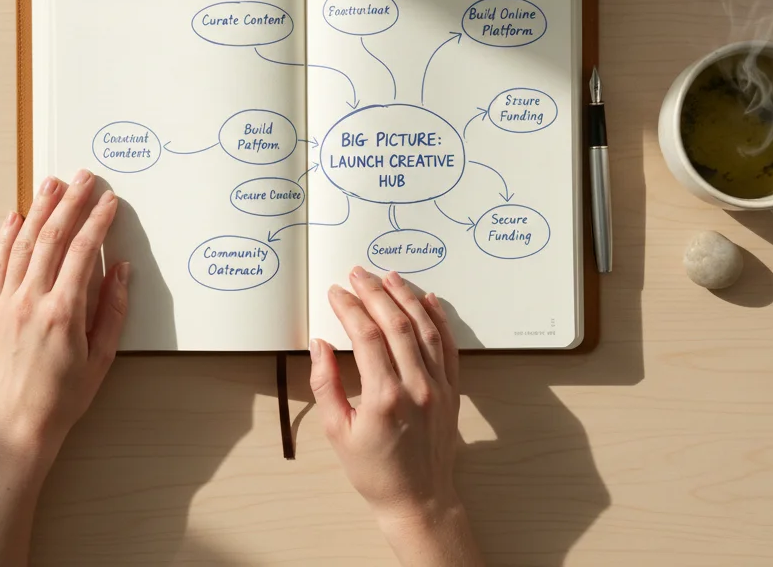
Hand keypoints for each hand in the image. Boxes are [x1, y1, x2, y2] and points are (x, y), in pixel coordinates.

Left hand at [0, 170, 129, 477]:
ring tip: (52, 184)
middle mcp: (31, 302)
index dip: (97, 221)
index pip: (81, 252)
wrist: (18, 424)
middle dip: (70, 203)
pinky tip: (15, 216)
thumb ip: (112, 309)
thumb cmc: (64, 397)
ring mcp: (6, 304)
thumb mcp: (102, 357)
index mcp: (64, 312)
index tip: (109, 201)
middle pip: (51, 238)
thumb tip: (119, 269)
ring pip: (22, 244)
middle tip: (84, 177)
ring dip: (39, 210)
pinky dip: (5, 237)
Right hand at [309, 267, 481, 566]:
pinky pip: (448, 346)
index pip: (366, 336)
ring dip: (406, 297)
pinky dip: (439, 319)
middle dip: (374, 293)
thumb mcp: (338, 432)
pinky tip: (428, 299)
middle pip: (395, 324)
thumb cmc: (375, 472)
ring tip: (388, 277)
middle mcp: (416, 386)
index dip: (349, 308)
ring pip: (425, 328)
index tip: (336, 293)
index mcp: (384, 396)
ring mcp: (439, 386)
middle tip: (358, 274)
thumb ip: (326, 384)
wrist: (419, 499)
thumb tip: (320, 345)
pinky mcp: (453, 390)